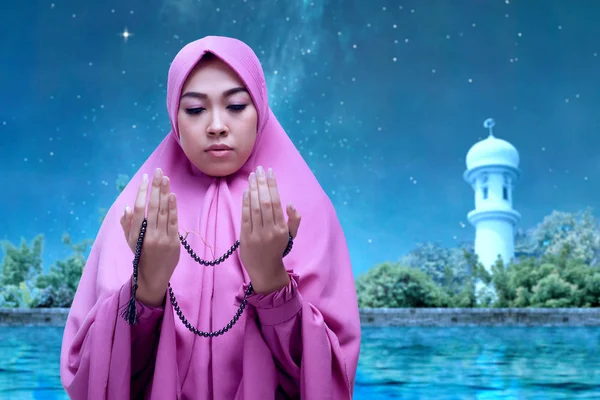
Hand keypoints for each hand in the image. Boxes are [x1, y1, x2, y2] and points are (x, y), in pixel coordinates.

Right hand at [120, 168, 179, 305]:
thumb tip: (128, 207)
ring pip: (164, 212)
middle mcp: (149, 235)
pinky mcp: (174, 243)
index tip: (145, 178)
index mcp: (136, 234)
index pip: (139, 208)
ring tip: (165, 178)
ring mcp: (162, 239)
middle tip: (158, 171)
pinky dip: (173, 208)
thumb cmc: (140, 257)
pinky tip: (172, 195)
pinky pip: (173, 222)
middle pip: (153, 206)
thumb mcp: (130, 242)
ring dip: (165, 193)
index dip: (142, 192)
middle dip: (156, 187)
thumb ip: (127, 224)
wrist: (153, 278)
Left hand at [240, 166, 300, 293]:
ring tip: (252, 176)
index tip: (270, 172)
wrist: (265, 270)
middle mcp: (270, 230)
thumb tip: (290, 203)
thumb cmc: (278, 249)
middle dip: (262, 183)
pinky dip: (246, 202)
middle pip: (264, 202)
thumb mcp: (291, 236)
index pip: (276, 202)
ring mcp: (257, 234)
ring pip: (254, 207)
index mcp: (282, 229)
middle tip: (259, 169)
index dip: (272, 185)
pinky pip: (245, 216)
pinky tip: (247, 190)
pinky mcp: (245, 237)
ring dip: (253, 189)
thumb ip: (294, 220)